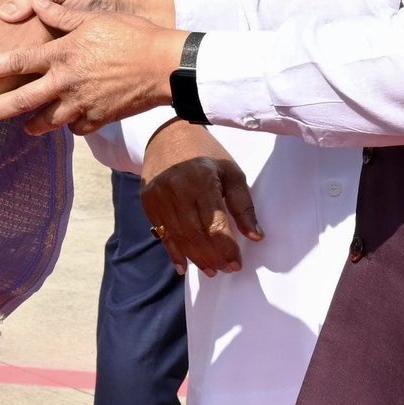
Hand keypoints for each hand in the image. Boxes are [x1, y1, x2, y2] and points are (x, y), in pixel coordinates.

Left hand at [0, 0, 185, 134]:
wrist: (164, 65)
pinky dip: (70, 125)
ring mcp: (83, 104)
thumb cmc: (130, 34)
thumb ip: (60, 16)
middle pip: (24, 100)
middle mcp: (66, 82)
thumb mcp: (92, 18)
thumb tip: (34, 3)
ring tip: (24, 126)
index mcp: (62, 55)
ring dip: (34, 124)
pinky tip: (67, 122)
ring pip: (48, 121)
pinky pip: (78, 127)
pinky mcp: (100, 118)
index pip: (17, 62)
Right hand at [141, 121, 261, 275]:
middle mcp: (176, 189)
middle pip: (195, 235)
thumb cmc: (205, 154)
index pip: (215, 225)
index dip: (226, 249)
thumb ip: (243, 205)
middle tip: (225, 269)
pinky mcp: (147, 201)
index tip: (236, 263)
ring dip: (196, 258)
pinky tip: (184, 266)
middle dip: (212, 257)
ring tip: (210, 269)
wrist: (167, 135)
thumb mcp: (231, 172)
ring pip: (178, 237)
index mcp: (202, 180)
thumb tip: (256, 237)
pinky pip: (162, 233)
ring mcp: (158, 196)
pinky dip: (173, 252)